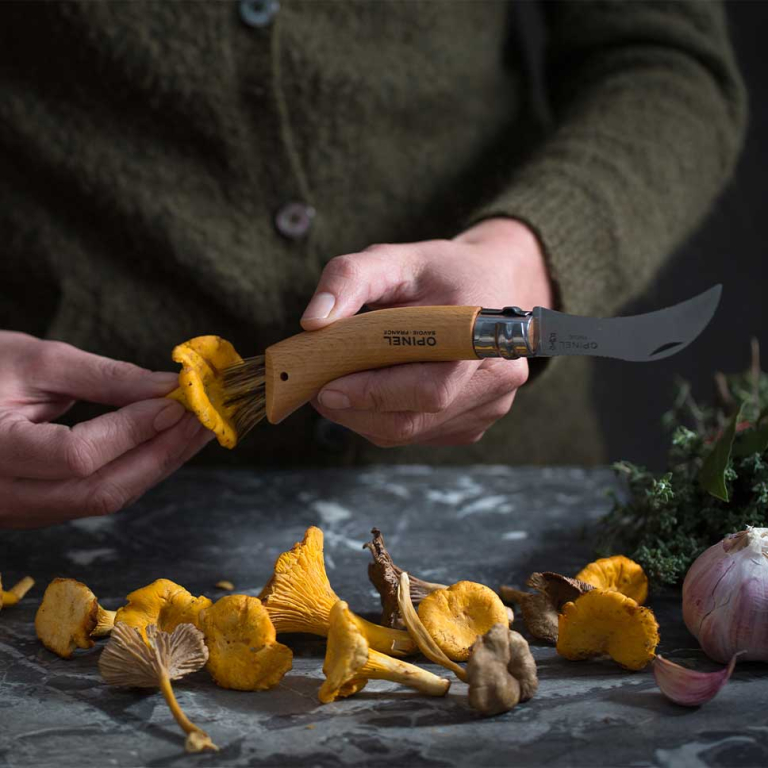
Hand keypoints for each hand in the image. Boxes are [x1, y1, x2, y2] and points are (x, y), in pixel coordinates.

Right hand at [0, 332, 212, 527]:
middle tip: (205, 419)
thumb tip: (168, 388)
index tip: (176, 401)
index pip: (77, 456)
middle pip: (101, 490)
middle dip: (162, 454)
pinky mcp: (37, 509)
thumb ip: (105, 378)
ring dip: (158, 464)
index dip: (133, 430)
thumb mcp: (35, 361)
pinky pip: (97, 495)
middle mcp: (3, 496)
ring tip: (197, 430)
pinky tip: (166, 443)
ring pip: (105, 499)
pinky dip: (137, 469)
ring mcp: (20, 510)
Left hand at [301, 217, 552, 446]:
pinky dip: (382, 419)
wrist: (486, 282)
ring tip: (339, 382)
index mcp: (484, 335)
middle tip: (318, 388)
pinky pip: (416, 435)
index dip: (373, 394)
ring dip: (362, 416)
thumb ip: (350, 278)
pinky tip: (372, 389)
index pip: (429, 389)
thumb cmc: (438, 272)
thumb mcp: (393, 258)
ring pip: (408, 433)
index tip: (326, 386)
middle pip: (413, 420)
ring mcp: (490, 406)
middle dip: (355, 410)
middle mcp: (497, 378)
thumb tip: (312, 322)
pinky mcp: (473, 424)